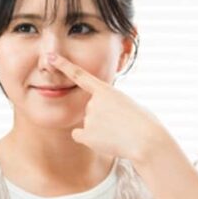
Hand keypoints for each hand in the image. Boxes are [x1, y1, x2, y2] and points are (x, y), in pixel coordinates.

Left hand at [47, 52, 168, 163]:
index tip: (50, 57)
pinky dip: (90, 139)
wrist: (147, 141)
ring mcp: (89, 118)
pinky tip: (105, 141)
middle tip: (120, 124)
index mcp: (106, 90)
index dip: (63, 65)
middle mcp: (93, 102)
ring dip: (100, 129)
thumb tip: (103, 116)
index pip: (79, 75)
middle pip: (90, 109)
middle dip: (102, 116)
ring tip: (118, 133)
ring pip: (88, 123)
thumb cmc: (145, 123)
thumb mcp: (129, 105)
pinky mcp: (86, 134)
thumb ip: (111, 105)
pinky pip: (80, 135)